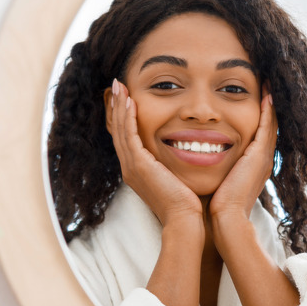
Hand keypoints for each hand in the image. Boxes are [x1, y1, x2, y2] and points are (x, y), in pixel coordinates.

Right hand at [107, 79, 203, 228]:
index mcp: (138, 171)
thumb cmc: (188, 203)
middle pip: (119, 131)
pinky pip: (129, 136)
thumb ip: (174, 165)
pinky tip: (130, 101)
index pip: (127, 138)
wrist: (185, 219)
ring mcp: (132, 167)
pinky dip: (128, 117)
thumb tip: (187, 152)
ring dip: (120, 106)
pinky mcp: (139, 166)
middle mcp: (130, 168)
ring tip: (120, 86)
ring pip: (121, 130)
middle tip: (118, 86)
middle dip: (118, 107)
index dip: (125, 117)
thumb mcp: (176, 178)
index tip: (127, 98)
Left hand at [209, 86, 276, 222]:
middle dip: (267, 106)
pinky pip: (267, 126)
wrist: (226, 219)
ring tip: (267, 82)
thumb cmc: (216, 206)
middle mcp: (262, 159)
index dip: (258, 117)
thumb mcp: (217, 183)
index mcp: (252, 166)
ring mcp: (263, 157)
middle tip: (266, 85)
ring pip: (270, 123)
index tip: (254, 99)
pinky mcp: (260, 155)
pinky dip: (268, 109)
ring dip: (269, 102)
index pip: (257, 135)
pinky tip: (266, 92)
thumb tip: (199, 161)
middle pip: (268, 126)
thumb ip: (215, 170)